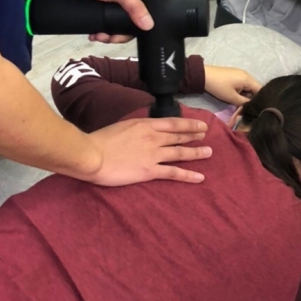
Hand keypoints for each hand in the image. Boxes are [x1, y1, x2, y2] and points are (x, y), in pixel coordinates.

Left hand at [47, 0, 152, 41]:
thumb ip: (135, 7)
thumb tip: (149, 25)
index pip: (143, 15)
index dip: (136, 29)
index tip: (124, 35)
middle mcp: (126, 0)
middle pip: (128, 25)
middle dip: (117, 35)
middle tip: (107, 38)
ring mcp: (112, 7)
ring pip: (115, 27)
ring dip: (107, 36)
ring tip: (97, 37)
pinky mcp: (101, 10)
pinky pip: (104, 25)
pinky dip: (100, 32)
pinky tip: (94, 35)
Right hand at [84, 116, 211, 184]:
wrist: (92, 155)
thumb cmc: (100, 140)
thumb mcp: (122, 126)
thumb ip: (136, 128)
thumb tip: (143, 130)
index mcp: (145, 125)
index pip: (173, 123)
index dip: (189, 123)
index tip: (200, 124)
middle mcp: (153, 138)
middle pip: (179, 136)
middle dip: (194, 135)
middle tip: (206, 136)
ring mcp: (153, 155)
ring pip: (180, 153)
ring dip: (196, 153)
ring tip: (209, 152)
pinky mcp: (150, 171)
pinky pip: (173, 173)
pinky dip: (188, 175)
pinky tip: (200, 177)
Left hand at [204, 65, 261, 105]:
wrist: (204, 75)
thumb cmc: (219, 87)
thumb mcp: (232, 97)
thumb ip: (244, 102)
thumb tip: (251, 105)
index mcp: (248, 79)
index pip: (260, 90)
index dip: (260, 99)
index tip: (257, 108)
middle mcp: (247, 74)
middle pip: (255, 87)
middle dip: (252, 97)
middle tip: (248, 107)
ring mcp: (241, 73)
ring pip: (248, 86)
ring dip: (246, 94)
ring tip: (242, 103)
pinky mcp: (235, 74)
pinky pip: (243, 83)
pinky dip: (242, 90)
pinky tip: (237, 96)